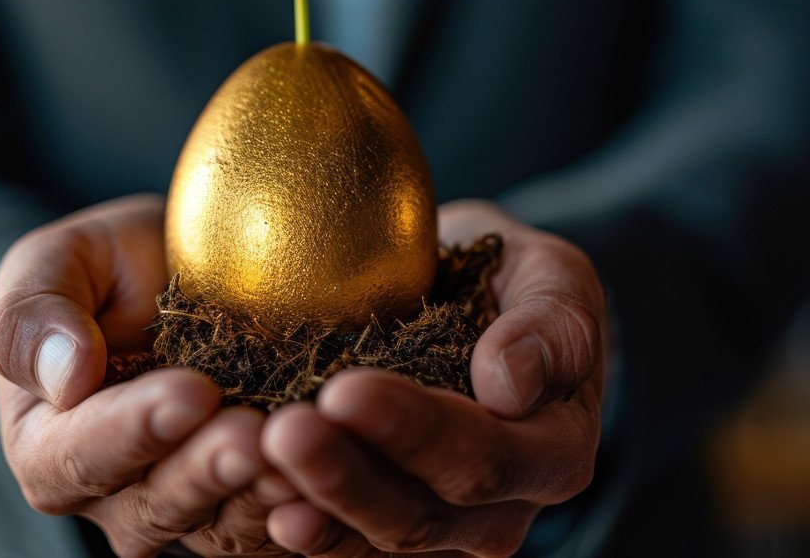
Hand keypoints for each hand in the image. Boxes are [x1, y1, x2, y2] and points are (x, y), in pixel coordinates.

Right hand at [0, 194, 284, 555]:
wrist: (176, 274)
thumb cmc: (104, 266)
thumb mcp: (56, 262)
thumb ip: (34, 314)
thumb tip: (65, 377)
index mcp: (46, 444)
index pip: (79, 455)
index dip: (135, 429)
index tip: (193, 391)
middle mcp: (112, 495)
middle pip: (155, 506)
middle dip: (208, 471)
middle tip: (256, 434)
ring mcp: (185, 507)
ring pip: (221, 526)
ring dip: (262, 493)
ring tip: (304, 452)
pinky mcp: (247, 501)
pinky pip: (275, 520)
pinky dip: (309, 506)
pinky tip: (338, 473)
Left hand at [261, 199, 605, 555]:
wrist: (480, 310)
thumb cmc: (516, 284)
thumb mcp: (554, 277)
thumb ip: (554, 326)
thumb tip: (510, 384)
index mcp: (554, 451)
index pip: (483, 455)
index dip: (414, 429)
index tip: (346, 390)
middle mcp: (501, 509)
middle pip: (420, 513)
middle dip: (345, 475)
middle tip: (282, 431)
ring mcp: (442, 527)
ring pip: (373, 537)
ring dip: (312, 499)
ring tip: (256, 457)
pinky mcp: (387, 522)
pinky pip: (342, 538)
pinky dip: (301, 519)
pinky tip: (256, 495)